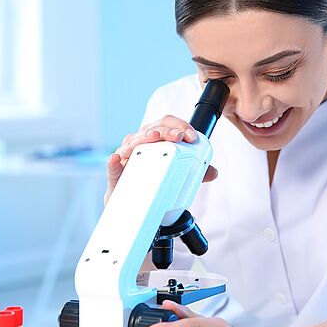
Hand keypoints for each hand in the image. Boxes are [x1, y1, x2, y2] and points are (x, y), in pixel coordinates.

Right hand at [105, 115, 219, 204]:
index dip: (179, 125)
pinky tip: (116, 159)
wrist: (134, 203)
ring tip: (154, 138)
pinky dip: (114, 162)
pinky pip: (113, 166)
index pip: (166, 123)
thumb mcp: (177, 174)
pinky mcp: (116, 173)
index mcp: (154, 138)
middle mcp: (139, 142)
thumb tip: (213, 172)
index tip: (191, 136)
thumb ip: (196, 172)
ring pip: (133, 142)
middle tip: (178, 137)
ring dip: (143, 139)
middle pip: (152, 129)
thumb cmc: (154, 179)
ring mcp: (126, 156)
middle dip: (167, 131)